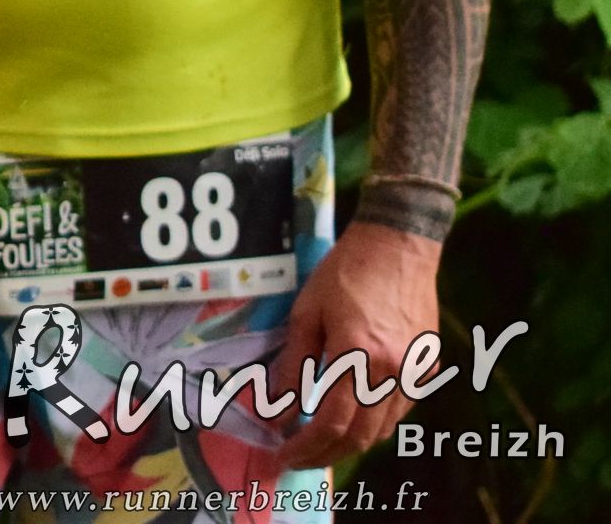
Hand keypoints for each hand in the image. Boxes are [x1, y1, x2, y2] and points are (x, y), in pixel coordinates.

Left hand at [273, 220, 441, 470]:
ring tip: (317, 442)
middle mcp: (393, 372)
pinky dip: (372, 423)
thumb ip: (293, 366)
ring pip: (382, 430)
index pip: (330, 422)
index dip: (304, 445)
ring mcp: (415, 373)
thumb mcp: (306, 314)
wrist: (398, 246)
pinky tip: (349, 416)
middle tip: (296, 457)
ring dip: (349, 443)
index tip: (281, 453)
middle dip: (325, 454)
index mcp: (358, 355)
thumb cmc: (344, 273)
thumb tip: (276, 410)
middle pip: (360, 436)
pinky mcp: (427, 369)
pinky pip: (398, 411)